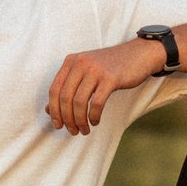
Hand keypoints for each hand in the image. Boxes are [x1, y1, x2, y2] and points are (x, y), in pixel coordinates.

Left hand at [45, 38, 164, 134]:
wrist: (138, 55)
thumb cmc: (110, 67)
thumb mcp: (86, 74)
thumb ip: (68, 88)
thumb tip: (48, 110)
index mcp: (71, 61)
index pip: (54, 89)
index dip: (53, 110)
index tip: (58, 125)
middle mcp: (80, 63)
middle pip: (65, 97)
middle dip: (67, 118)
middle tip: (73, 131)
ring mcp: (95, 69)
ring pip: (79, 102)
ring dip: (80, 120)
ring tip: (84, 130)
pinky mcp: (110, 78)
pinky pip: (96, 103)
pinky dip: (93, 116)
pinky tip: (95, 121)